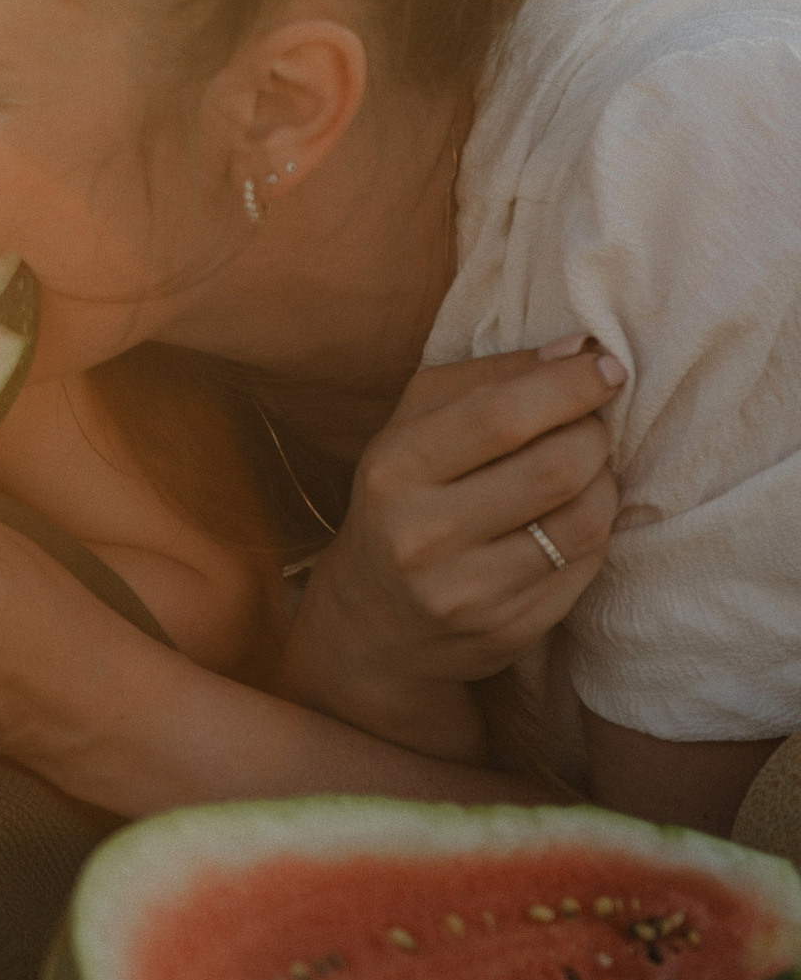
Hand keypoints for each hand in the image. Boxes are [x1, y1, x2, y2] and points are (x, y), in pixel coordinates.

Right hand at [284, 338, 622, 723]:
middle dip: (595, 435)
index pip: (501, 416)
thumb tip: (578, 349)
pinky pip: (587, 567)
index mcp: (393, 470)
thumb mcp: (411, 429)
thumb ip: (486, 379)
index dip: (570, 386)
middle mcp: (423, 535)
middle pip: (557, 466)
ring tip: (586, 472)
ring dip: (604, 484)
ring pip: (585, 521)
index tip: (607, 368)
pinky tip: (572, 519)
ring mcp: (467, 591)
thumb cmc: (400, 501)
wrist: (371, 623)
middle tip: (593, 426)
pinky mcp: (508, 630)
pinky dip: (596, 531)